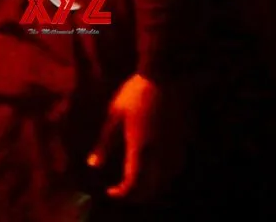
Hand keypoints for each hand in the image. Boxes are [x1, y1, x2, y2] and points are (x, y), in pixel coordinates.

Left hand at [89, 74, 177, 200]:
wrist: (161, 79)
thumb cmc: (132, 95)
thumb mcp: (113, 117)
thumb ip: (103, 145)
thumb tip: (92, 166)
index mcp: (140, 147)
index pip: (133, 183)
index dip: (122, 194)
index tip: (110, 193)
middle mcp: (160, 153)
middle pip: (151, 188)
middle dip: (136, 195)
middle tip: (120, 192)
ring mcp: (174, 150)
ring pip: (165, 182)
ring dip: (150, 188)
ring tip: (134, 185)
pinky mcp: (182, 144)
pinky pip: (173, 170)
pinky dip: (162, 178)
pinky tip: (152, 173)